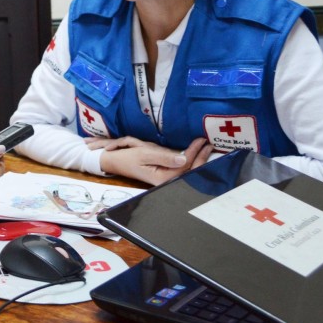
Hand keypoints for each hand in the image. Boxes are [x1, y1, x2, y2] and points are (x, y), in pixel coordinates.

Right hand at [97, 137, 214, 185]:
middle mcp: (166, 181)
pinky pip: (181, 170)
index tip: (201, 141)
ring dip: (198, 161)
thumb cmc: (126, 157)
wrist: (114, 162)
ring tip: (206, 149)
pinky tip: (197, 156)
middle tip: (208, 144)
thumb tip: (183, 158)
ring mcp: (165, 179)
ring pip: (187, 171)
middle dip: (200, 158)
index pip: (184, 164)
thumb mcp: (143, 153)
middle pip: (189, 171)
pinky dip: (191, 163)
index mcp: (162, 178)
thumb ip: (164, 156)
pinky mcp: (164, 175)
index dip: (194, 152)